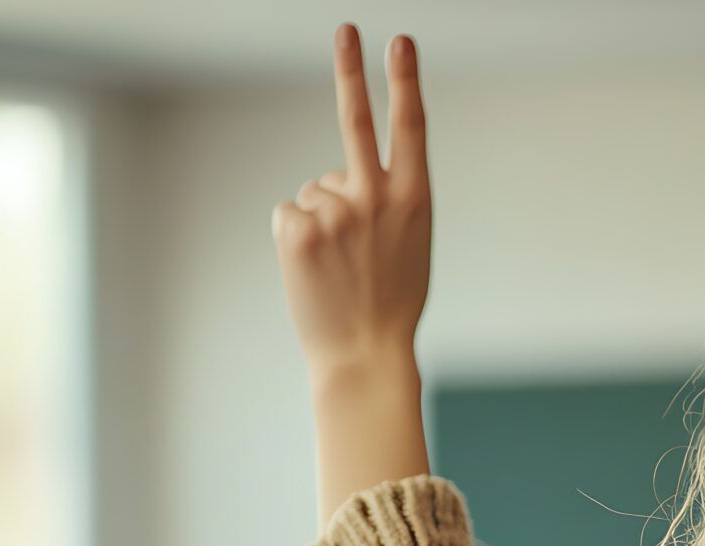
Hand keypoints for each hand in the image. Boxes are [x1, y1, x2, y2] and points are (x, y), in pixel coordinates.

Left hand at [274, 24, 430, 378]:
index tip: (399, 42)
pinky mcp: (299, 229)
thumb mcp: (407, 246)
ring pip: (315, 189)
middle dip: (352, 71)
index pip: (409, 127)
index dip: (404, 82)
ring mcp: (337, 212)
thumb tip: (333, 183)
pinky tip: (314, 269)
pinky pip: (290, 213)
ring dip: (320, 220)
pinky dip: (295, 238)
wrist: (365, 355)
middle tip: (346, 29)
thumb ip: (383, 204)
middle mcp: (377, 198)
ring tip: (338, 266)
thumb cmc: (390, 303)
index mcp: (414, 200)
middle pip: (357, 120)